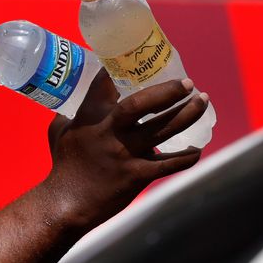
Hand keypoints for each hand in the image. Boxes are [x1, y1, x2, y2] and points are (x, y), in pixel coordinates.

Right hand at [40, 72, 208, 231]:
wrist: (66, 204)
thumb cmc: (63, 165)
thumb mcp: (60, 131)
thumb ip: (70, 113)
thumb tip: (75, 94)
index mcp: (89, 117)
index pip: (106, 83)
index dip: (121, 68)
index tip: (137, 58)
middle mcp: (110, 132)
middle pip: (142, 105)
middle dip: (168, 91)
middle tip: (188, 83)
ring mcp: (126, 154)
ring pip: (162, 130)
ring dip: (186, 115)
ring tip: (202, 102)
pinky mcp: (137, 175)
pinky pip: (169, 164)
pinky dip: (187, 157)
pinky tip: (198, 148)